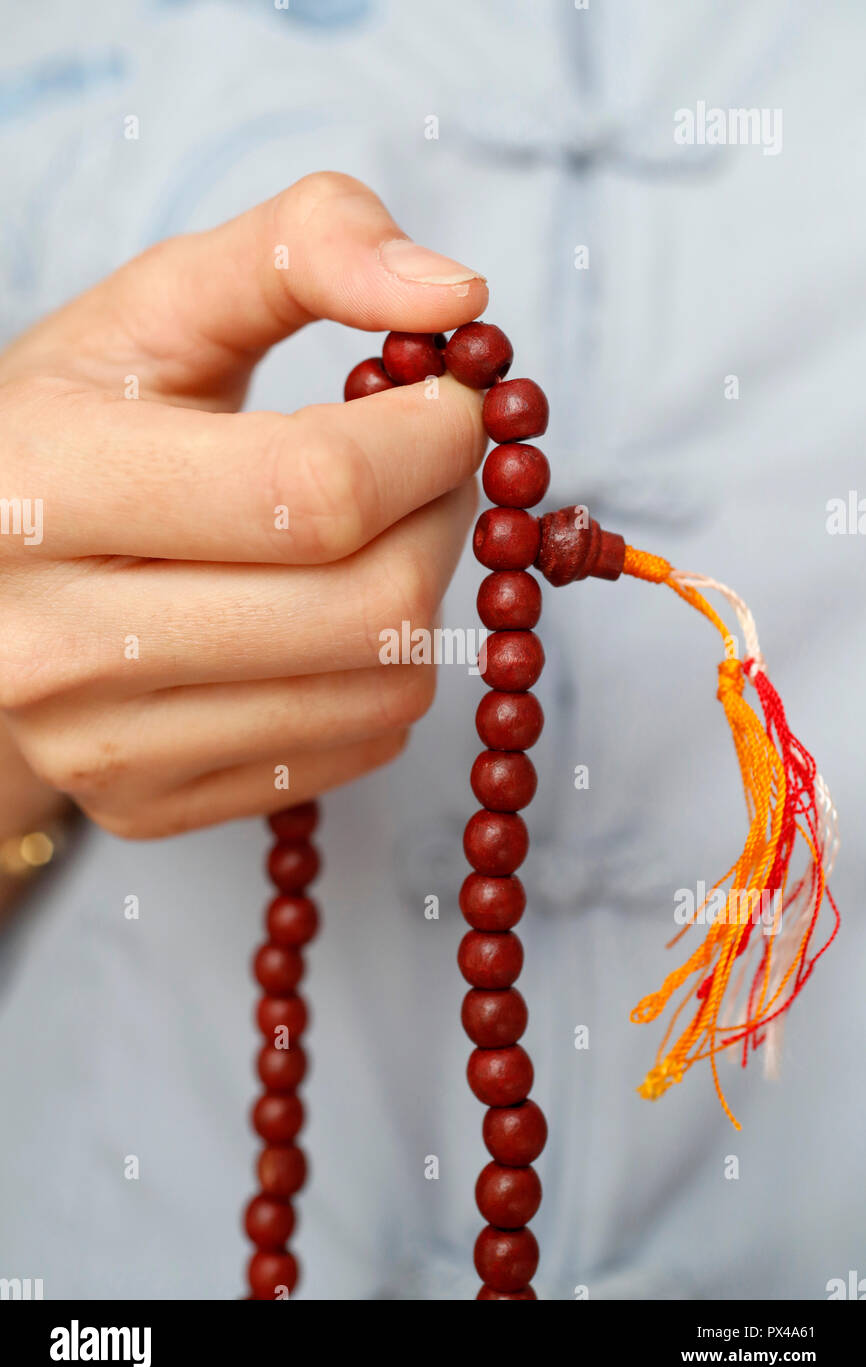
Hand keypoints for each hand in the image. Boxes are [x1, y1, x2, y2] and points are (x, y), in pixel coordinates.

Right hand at [0, 173, 487, 837]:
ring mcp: (97, 745)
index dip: (432, 440)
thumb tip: (456, 295)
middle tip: (431, 471)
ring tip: (374, 538)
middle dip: (443, 520)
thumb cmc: (86, 423)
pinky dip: (382, 676)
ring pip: (381, 691)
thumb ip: (305, 246)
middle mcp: (53, 643)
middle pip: (367, 609)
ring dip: (424, 598)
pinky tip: (328, 619)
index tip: (451, 404)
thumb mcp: (162, 305)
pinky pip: (356, 750)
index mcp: (44, 487)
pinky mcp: (144, 805)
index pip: (315, 492)